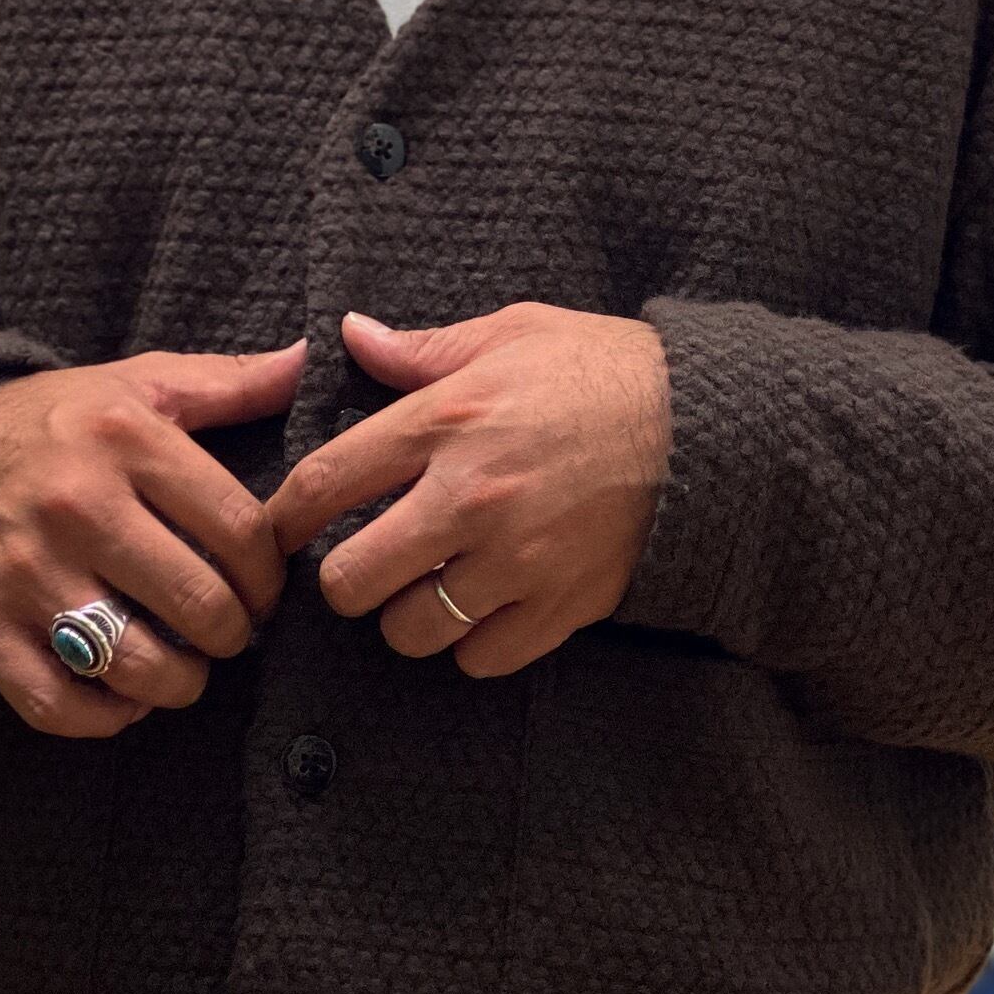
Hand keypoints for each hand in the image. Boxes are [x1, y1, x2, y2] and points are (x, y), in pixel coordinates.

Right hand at [0, 341, 305, 736]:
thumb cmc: (55, 421)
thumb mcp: (140, 381)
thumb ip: (229, 380)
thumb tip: (307, 359)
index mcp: (125, 440)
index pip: (239, 529)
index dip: (271, 574)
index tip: (266, 586)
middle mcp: (76, 506)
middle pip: (198, 604)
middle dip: (235, 633)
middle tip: (232, 629)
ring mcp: (25, 573)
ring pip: (136, 664)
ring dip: (181, 683)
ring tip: (188, 667)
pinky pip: (57, 704)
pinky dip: (106, 717)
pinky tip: (127, 696)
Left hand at [267, 305, 670, 678]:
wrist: (708, 425)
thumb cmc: (603, 371)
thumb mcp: (511, 333)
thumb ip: (422, 348)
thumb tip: (350, 336)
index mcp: (446, 421)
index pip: (324, 483)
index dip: (287, 515)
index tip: (284, 527)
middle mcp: (470, 498)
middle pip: (351, 580)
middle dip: (343, 578)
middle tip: (362, 563)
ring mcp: (516, 560)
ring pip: (411, 630)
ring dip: (408, 615)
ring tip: (426, 587)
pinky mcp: (562, 604)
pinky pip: (481, 659)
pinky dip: (473, 645)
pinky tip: (482, 610)